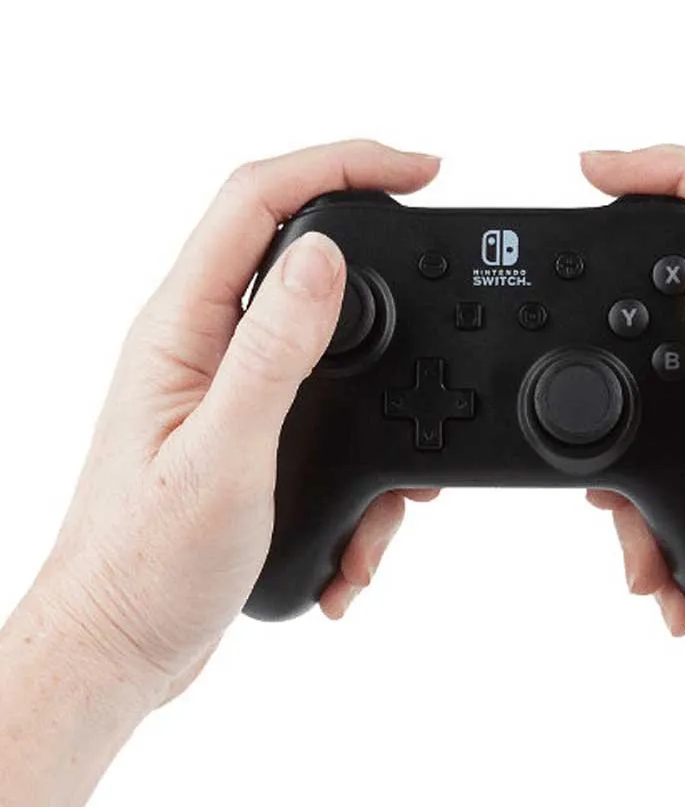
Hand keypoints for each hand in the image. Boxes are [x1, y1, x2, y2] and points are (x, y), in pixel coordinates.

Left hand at [31, 140, 441, 702]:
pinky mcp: (254, 424)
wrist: (123, 644)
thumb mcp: (223, 453)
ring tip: (408, 470)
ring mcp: (231, 381)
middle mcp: (205, 340)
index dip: (343, 164)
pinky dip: (368, 451)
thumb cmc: (146, 562)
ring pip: (330, 336)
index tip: (418, 171)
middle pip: (298, 243)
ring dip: (385, 382)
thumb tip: (324, 258)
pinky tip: (367, 520)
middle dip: (379, 241)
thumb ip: (275, 352)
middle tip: (439, 246)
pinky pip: (330, 402)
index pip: (260, 200)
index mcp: (183, 327)